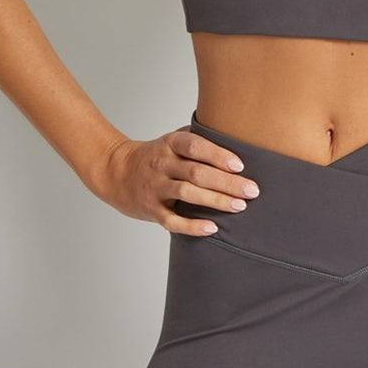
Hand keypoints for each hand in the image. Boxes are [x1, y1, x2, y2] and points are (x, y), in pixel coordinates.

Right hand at [92, 127, 260, 235]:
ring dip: (215, 201)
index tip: (240, 165)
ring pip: (186, 194)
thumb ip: (199, 139)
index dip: (218, 155)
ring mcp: (154, 187)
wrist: (115, 171)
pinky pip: (172, 220)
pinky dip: (192, 226)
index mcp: (170, 143)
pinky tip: (213, 228)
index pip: (195, 146)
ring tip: (239, 206)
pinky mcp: (150, 209)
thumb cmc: (156, 156)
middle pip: (196, 172)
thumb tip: (239, 140)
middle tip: (252, 190)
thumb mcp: (173, 140)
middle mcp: (162, 164)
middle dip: (227, 182)